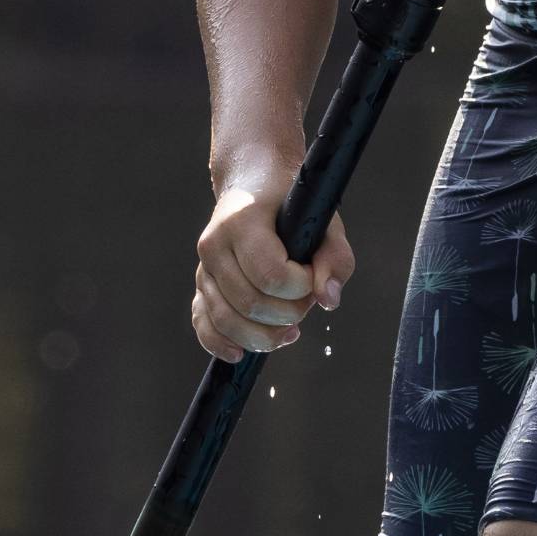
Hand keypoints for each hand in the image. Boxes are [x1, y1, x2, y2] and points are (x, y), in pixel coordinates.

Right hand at [190, 171, 356, 362]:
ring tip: (290, 328)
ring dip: (264, 335)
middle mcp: (215, 245)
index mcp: (241, 222)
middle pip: (250, 303)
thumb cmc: (291, 203)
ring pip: (227, 320)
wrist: (253, 182)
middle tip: (305, 299)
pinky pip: (203, 323)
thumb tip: (328, 300)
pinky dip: (221, 343)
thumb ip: (335, 258)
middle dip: (288, 313)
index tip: (312, 276)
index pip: (271, 276)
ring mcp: (204, 267)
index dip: (300, 287)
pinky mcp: (202, 285)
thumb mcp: (324, 220)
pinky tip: (241, 353)